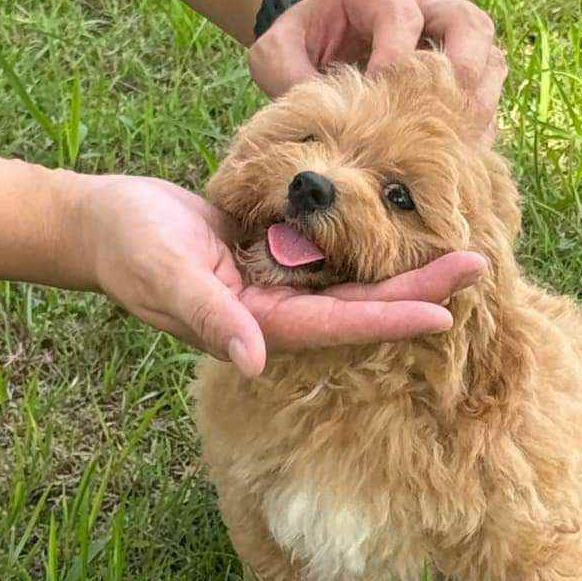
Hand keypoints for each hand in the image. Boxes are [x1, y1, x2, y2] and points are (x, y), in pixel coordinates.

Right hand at [59, 173, 483, 374]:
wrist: (103, 222)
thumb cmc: (127, 249)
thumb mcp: (164, 276)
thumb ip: (209, 316)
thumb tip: (251, 358)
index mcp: (260, 327)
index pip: (338, 327)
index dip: (391, 318)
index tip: (444, 312)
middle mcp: (279, 313)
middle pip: (362, 304)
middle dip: (419, 288)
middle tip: (479, 264)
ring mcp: (280, 284)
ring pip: (355, 278)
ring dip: (404, 263)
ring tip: (459, 245)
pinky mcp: (276, 255)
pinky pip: (332, 253)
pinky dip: (368, 241)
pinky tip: (404, 224)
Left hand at [249, 0, 506, 138]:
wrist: (317, 36)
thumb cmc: (298, 42)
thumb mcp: (274, 52)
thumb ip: (287, 78)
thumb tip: (323, 126)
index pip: (401, 16)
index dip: (394, 60)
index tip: (377, 98)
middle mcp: (425, 8)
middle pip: (469, 24)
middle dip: (464, 69)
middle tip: (447, 114)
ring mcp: (450, 41)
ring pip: (491, 58)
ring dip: (482, 102)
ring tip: (462, 144)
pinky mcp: (461, 75)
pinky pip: (488, 94)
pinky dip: (480, 126)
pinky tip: (461, 157)